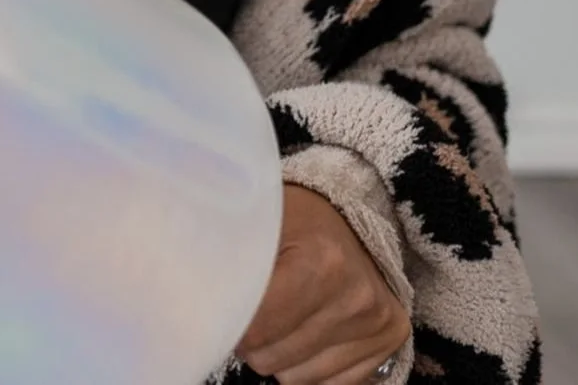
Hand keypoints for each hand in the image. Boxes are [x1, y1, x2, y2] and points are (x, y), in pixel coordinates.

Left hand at [235, 183, 410, 383]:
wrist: (349, 210)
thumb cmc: (293, 215)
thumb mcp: (257, 219)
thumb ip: (225, 254)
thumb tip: (186, 289)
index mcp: (322, 262)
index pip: (257, 328)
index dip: (229, 321)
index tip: (220, 305)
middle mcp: (358, 297)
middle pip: (272, 358)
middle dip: (252, 340)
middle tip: (250, 307)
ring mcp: (378, 322)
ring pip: (298, 378)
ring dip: (278, 354)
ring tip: (278, 316)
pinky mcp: (391, 339)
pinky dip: (306, 365)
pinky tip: (304, 330)